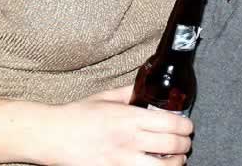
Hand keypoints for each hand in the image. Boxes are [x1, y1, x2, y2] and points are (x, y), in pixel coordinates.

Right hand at [43, 85, 191, 165]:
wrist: (54, 136)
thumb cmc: (78, 115)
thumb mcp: (106, 97)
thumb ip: (130, 92)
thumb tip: (147, 85)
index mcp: (129, 118)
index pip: (170, 123)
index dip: (185, 126)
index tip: (187, 125)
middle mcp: (130, 141)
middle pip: (172, 147)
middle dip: (185, 145)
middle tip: (185, 142)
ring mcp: (123, 162)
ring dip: (176, 164)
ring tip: (176, 159)